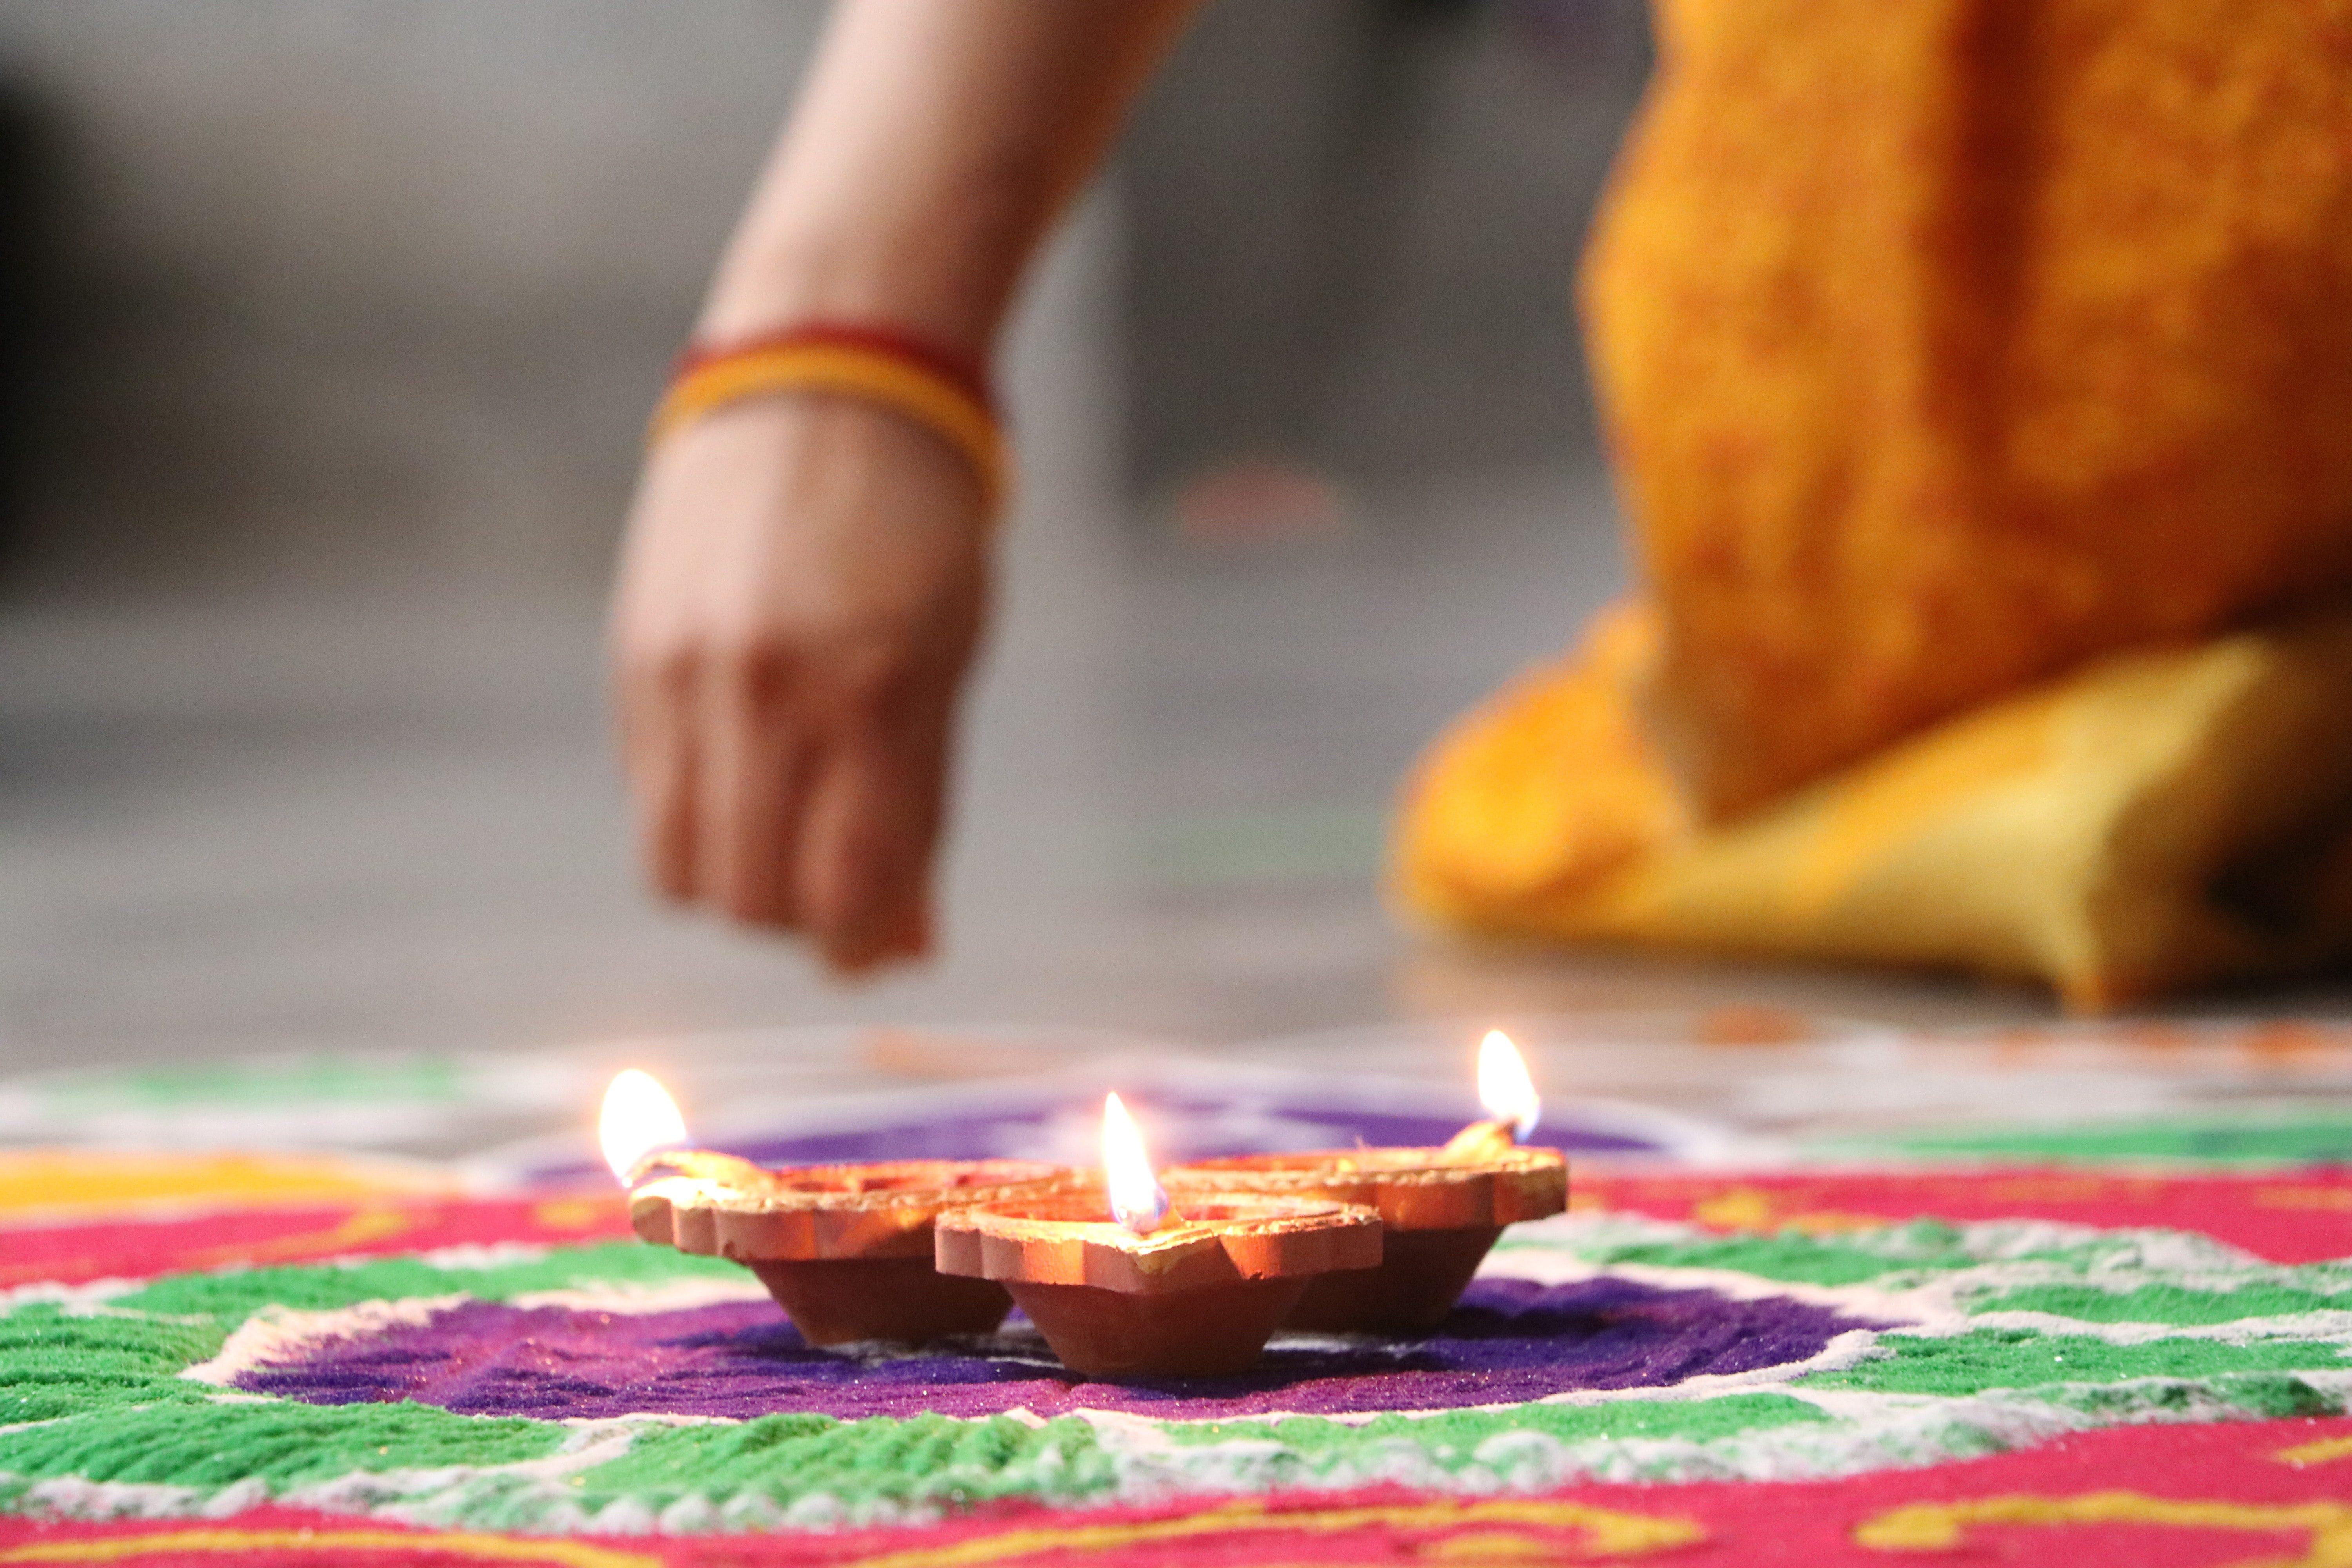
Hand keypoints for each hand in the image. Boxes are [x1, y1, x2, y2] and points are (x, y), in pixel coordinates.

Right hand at [610, 395, 990, 972]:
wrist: (824, 386)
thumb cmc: (918, 534)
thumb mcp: (949, 666)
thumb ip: (921, 811)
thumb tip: (906, 953)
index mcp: (871, 694)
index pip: (844, 890)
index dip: (860, 943)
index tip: (877, 942)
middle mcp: (767, 693)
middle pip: (752, 901)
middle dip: (799, 921)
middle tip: (835, 881)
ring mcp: (686, 675)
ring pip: (683, 870)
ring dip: (736, 883)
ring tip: (784, 830)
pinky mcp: (634, 659)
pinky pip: (649, 798)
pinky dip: (696, 818)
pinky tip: (741, 767)